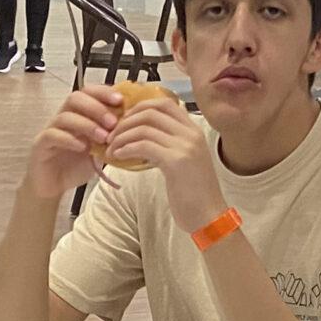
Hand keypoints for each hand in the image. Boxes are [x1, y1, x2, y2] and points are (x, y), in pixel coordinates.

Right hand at [26, 86, 125, 201]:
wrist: (53, 186)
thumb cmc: (75, 165)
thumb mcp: (99, 150)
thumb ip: (111, 137)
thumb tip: (133, 126)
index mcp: (77, 115)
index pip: (88, 92)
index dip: (104, 93)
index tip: (121, 100)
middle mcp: (63, 118)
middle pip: (75, 98)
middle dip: (97, 107)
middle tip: (113, 122)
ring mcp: (50, 130)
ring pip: (65, 116)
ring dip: (87, 124)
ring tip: (103, 137)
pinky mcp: (41, 145)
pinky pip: (52, 135)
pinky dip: (70, 139)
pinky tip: (83, 147)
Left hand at [104, 99, 226, 233]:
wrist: (209, 216)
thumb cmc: (193, 194)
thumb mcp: (183, 162)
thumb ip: (167, 145)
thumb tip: (139, 137)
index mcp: (194, 131)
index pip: (164, 104)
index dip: (140, 107)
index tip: (125, 121)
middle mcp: (191, 134)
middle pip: (151, 111)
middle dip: (126, 120)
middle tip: (112, 134)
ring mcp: (185, 146)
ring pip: (144, 127)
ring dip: (122, 136)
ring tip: (111, 147)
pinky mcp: (176, 161)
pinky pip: (143, 145)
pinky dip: (126, 148)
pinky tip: (118, 156)